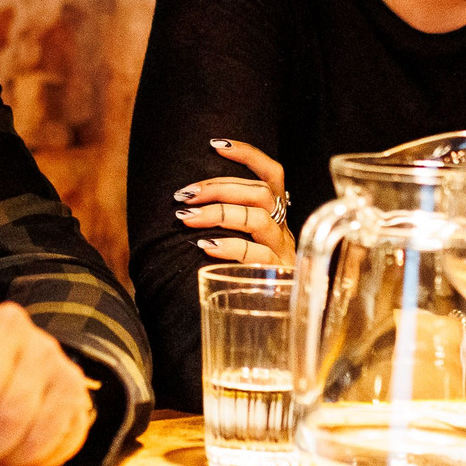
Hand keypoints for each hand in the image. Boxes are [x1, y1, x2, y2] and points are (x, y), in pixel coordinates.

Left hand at [175, 138, 293, 268]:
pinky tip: (205, 245)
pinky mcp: (278, 277)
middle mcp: (283, 230)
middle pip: (259, 194)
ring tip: (188, 217)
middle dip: (219, 187)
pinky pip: (256, 256)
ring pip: (258, 219)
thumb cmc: (246, 275)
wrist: (277, 321)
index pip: (273, 174)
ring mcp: (283, 253)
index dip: (248, 155)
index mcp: (276, 216)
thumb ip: (224, 222)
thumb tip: (181, 203)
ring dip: (219, 212)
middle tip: (185, 194)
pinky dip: (229, 247)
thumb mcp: (240, 243)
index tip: (216, 144)